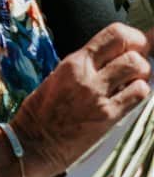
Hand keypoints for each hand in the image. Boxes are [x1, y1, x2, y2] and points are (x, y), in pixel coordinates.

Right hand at [12, 23, 152, 176]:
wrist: (34, 142)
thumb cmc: (43, 111)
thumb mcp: (60, 77)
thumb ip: (89, 64)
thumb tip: (120, 50)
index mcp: (72, 63)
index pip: (114, 34)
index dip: (133, 37)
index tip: (134, 45)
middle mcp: (86, 75)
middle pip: (132, 50)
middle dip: (141, 55)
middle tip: (135, 66)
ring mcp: (98, 95)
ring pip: (138, 69)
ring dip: (141, 75)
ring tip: (131, 83)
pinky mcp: (108, 115)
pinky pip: (139, 94)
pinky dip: (139, 92)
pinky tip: (128, 97)